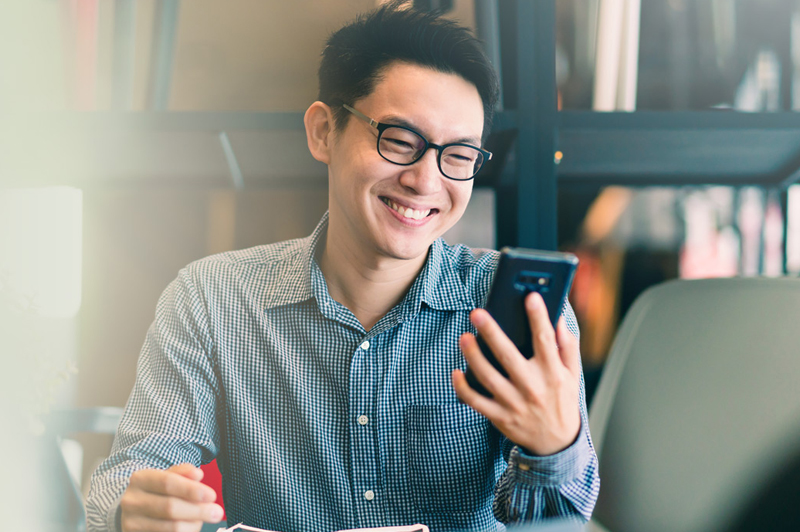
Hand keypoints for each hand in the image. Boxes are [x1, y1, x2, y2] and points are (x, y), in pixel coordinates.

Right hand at [120, 463, 223, 531]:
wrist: (133, 510)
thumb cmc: (156, 491)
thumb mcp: (167, 476)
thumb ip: (183, 473)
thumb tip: (198, 474)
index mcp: (140, 479)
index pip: (168, 483)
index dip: (191, 490)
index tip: (212, 496)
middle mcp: (132, 502)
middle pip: (169, 507)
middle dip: (198, 510)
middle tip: (217, 512)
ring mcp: (131, 523)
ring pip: (170, 527)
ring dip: (193, 524)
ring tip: (202, 521)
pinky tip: (191, 527)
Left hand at [452, 292, 581, 455]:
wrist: (557, 444)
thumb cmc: (563, 402)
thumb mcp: (573, 375)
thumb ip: (567, 347)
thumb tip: (559, 320)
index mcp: (552, 373)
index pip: (545, 340)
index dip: (538, 317)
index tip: (530, 296)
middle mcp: (532, 387)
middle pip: (508, 355)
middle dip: (492, 332)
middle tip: (477, 313)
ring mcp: (514, 403)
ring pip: (488, 377)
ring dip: (473, 356)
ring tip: (464, 337)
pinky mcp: (500, 417)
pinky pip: (477, 401)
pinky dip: (464, 388)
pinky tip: (455, 372)